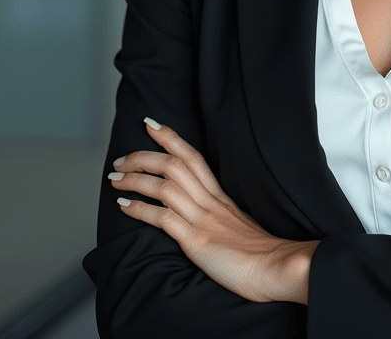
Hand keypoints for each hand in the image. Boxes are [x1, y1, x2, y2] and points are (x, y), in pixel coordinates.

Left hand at [109, 118, 318, 303]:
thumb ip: (219, 216)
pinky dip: (140, 209)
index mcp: (220, 195)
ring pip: (165, 185)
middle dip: (143, 157)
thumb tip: (203, 216)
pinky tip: (124, 207)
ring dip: (135, 180)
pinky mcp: (196, 240)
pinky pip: (163, 218)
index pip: (193, 156)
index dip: (170, 137)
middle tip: (120, 159)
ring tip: (115, 179)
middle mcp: (210, 201)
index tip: (151, 124)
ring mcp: (203, 219)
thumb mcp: (237, 225)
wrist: (275, 267)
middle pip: (174, 164)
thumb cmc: (259, 252)